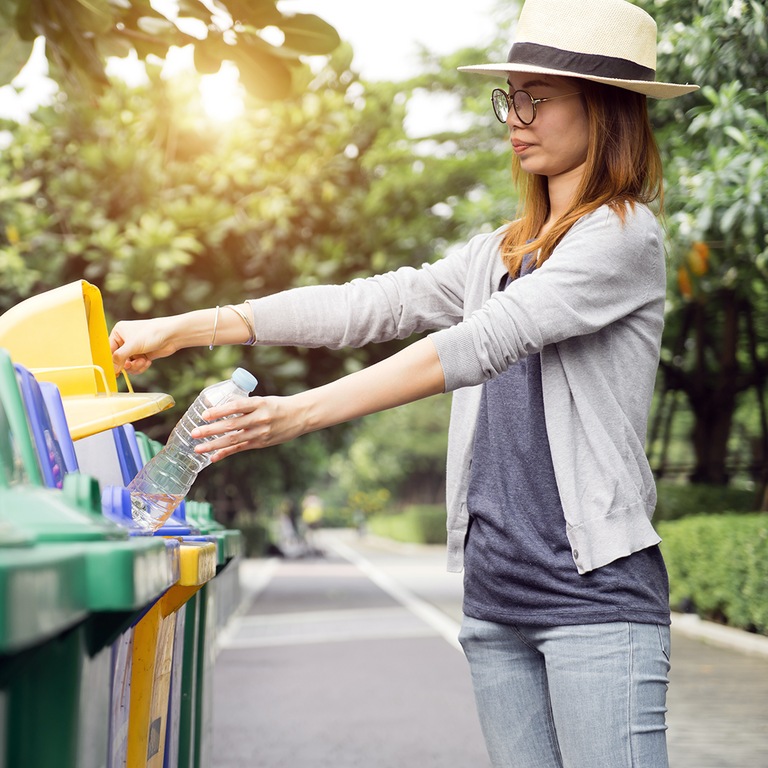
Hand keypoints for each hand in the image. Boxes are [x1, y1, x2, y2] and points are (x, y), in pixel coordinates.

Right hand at [109, 316, 180, 373]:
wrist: (172, 335)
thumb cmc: (152, 333)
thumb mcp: (133, 345)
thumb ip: (120, 357)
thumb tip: (112, 368)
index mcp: (119, 332)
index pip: (108, 349)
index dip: (110, 360)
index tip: (113, 370)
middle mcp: (125, 340)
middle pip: (118, 359)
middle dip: (126, 364)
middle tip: (130, 365)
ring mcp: (134, 348)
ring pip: (128, 365)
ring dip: (135, 366)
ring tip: (142, 361)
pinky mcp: (143, 355)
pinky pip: (136, 366)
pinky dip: (141, 366)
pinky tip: (147, 362)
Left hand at [190, 395, 310, 460]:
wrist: (300, 416)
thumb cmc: (278, 405)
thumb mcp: (263, 400)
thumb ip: (244, 404)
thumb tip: (220, 404)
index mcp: (259, 404)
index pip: (236, 407)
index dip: (219, 411)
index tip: (204, 414)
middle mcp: (259, 419)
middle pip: (231, 425)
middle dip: (211, 430)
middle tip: (194, 432)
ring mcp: (260, 433)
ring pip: (233, 440)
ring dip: (214, 444)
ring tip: (198, 448)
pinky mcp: (261, 443)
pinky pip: (240, 449)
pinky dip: (226, 453)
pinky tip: (213, 457)